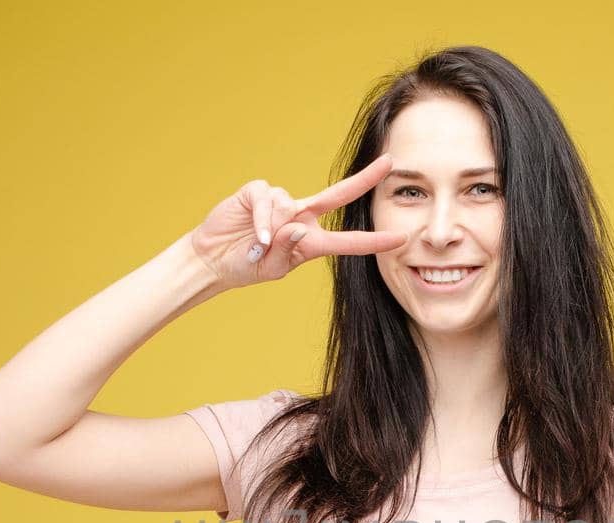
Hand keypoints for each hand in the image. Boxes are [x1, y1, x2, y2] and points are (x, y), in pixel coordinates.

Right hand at [188, 154, 408, 290]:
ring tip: (256, 246)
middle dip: (365, 179)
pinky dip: (262, 219)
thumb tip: (299, 227)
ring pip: (289, 206)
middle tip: (391, 162)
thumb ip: (290, 251)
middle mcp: (301, 217)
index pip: (348, 239)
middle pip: (338, 195)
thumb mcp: (273, 268)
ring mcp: (280, 202)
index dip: (374, 240)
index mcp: (311, 241)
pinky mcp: (257, 191)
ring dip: (272, 230)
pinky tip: (255, 235)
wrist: (213, 259)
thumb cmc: (247, 265)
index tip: (400, 238)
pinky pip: (267, 200)